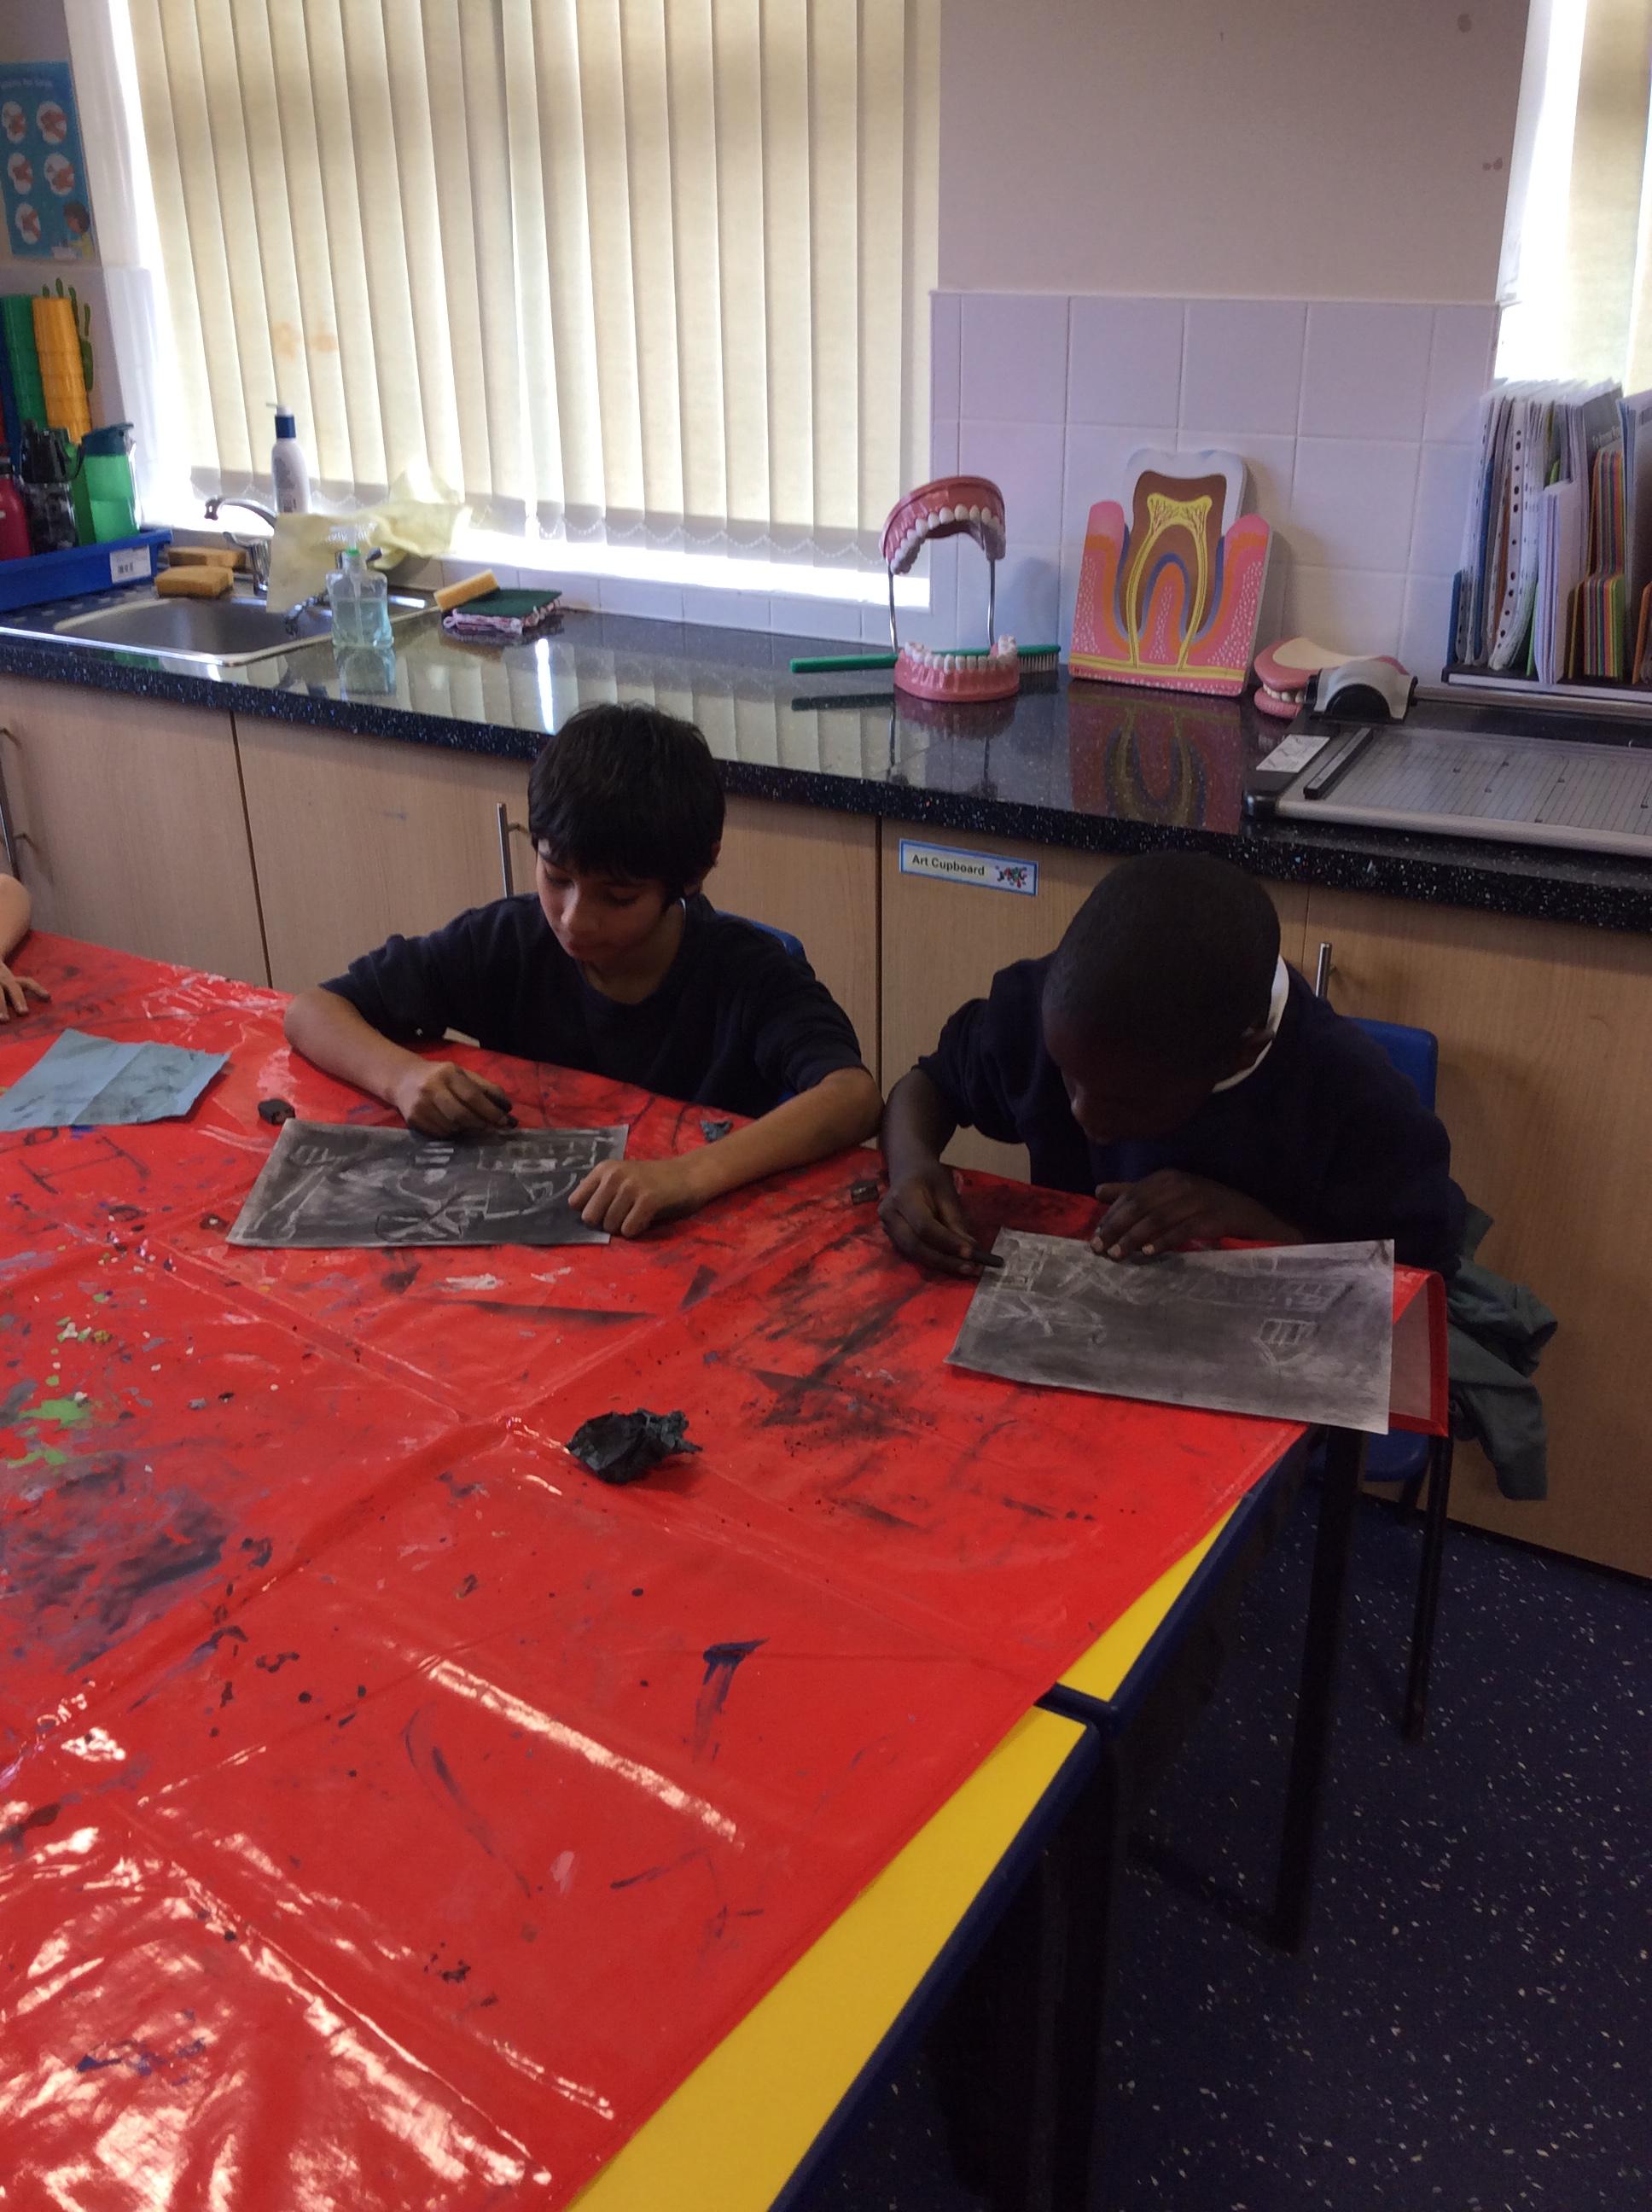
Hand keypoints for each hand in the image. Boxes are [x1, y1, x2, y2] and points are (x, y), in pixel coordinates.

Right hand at [0, 961, 47, 1019]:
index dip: (37, 989)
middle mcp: (3, 980)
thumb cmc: (1, 987)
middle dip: (18, 999)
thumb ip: (20, 997)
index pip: (28, 982)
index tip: (47, 996)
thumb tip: (42, 1005)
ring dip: (0, 1006)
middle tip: (24, 1012)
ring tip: (3, 1020)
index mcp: (12, 981)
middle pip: (13, 987)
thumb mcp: (10, 986)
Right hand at [391, 1060, 514, 1135]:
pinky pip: (440, 1134)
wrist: (403, 1079)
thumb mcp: (463, 1074)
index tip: (505, 1121)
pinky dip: (453, 1133)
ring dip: (467, 1130)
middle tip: (491, 1128)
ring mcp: (420, 1105)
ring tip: (473, 1125)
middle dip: (481, 1124)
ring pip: (452, 1127)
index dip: (491, 1111)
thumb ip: (486, 1088)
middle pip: (462, 1115)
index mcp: (447, 1073)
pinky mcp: (413, 1120)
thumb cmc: (440, 1077)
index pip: (473, 1096)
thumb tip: (507, 1108)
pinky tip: (456, 1127)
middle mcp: (431, 1088)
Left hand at [570, 1155, 698, 1237]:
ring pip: (609, 1226)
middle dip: (605, 1223)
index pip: (575, 1202)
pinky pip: (628, 1230)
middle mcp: (614, 1175)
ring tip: (637, 1215)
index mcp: (604, 1169)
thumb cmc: (654, 1181)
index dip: (590, 1212)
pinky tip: (646, 1219)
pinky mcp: (648, 1200)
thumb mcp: (623, 1178)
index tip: (605, 1211)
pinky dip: (636, 1231)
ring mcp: (631, 1187)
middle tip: (623, 1216)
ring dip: (622, 1228)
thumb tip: (582, 1217)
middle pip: (590, 1217)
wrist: (689, 1175)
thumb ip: (602, 1192)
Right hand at [878, 1162, 981, 1276]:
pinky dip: (933, 1260)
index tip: (971, 1253)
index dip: (947, 1242)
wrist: (907, 1169)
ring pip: (913, 1254)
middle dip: (944, 1260)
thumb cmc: (929, 1177)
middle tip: (971, 1268)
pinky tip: (952, 1263)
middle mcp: (889, 1215)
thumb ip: (955, 1220)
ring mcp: (886, 1228)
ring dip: (940, 1264)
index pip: (924, 1226)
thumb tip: (971, 1248)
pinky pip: (912, 1253)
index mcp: (902, 1197)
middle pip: (915, 1246)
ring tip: (965, 1269)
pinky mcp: (891, 1237)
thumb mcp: (946, 1191)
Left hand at [1092, 1173, 1300, 1260]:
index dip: (1111, 1216)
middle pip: (1140, 1206)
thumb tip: (1098, 1191)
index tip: (1094, 1237)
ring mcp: (1196, 1200)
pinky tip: (1148, 1253)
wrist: (1246, 1213)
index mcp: (1165, 1178)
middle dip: (1116, 1229)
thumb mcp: (1167, 1194)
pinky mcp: (1210, 1217)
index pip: (1131, 1196)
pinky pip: (1182, 1230)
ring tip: (1118, 1255)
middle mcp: (1179, 1185)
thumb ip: (1133, 1192)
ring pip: (1157, 1219)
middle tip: (1099, 1249)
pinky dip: (1163, 1241)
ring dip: (1134, 1238)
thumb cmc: (1201, 1205)